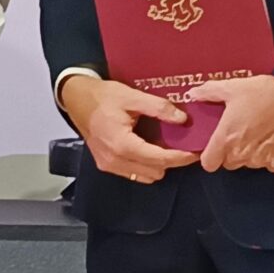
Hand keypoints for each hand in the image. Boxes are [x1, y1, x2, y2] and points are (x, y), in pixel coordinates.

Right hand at [61, 74, 198, 184]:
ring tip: (166, 147)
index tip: (196, 153)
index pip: (159, 159)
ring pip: (146, 176)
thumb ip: (158, 108)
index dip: (181, 158)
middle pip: (155, 171)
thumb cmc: (102, 97)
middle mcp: (115, 160)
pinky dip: (146, 165)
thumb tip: (182, 119)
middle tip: (183, 146)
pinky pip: (134, 173)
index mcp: (122, 144)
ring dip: (158, 164)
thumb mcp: (132, 96)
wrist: (77, 99)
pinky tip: (149, 149)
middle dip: (171, 161)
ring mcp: (109, 165)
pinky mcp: (106, 165)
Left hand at [192, 75, 273, 173]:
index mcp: (226, 139)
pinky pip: (271, 164)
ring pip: (250, 164)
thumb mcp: (233, 87)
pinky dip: (271, 156)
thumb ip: (209, 92)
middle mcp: (242, 155)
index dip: (210, 156)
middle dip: (231, 152)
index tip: (215, 146)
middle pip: (229, 163)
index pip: (209, 163)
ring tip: (261, 132)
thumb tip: (193, 94)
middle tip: (241, 133)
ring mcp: (263, 161)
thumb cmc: (264, 92)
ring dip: (251, 154)